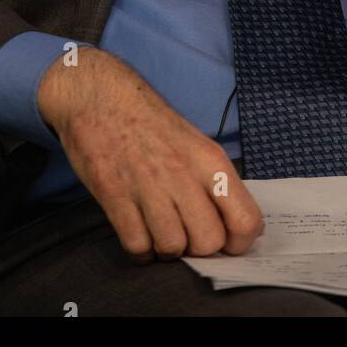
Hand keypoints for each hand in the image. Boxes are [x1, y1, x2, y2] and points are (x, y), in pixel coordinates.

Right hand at [37, 46, 263, 262]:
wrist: (100, 96)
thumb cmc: (150, 122)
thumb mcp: (195, 142)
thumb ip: (214, 182)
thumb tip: (233, 225)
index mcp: (210, 160)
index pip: (246, 220)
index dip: (239, 243)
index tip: (226, 242)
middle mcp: (183, 173)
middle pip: (209, 243)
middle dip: (199, 248)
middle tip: (186, 233)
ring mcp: (148, 185)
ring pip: (173, 248)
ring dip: (167, 249)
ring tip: (159, 229)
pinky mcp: (115, 196)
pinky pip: (137, 246)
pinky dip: (140, 249)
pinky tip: (139, 231)